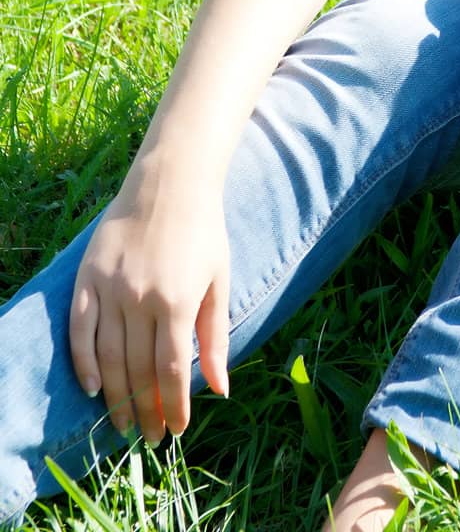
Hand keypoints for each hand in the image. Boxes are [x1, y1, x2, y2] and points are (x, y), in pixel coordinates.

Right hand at [69, 161, 230, 442]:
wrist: (171, 181)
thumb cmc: (203, 230)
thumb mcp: (220, 280)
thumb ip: (216, 336)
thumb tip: (220, 389)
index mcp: (178, 300)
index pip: (171, 371)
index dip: (174, 406)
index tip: (177, 430)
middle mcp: (141, 297)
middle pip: (138, 371)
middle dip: (146, 411)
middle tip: (151, 438)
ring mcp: (110, 287)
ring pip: (108, 358)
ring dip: (115, 397)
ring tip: (124, 425)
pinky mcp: (88, 277)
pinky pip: (79, 329)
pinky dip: (83, 362)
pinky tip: (92, 387)